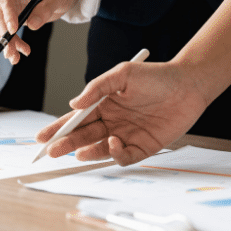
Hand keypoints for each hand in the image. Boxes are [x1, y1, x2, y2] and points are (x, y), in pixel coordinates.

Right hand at [0, 0, 86, 64]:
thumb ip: (47, 8)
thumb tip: (32, 25)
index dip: (8, 15)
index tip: (13, 31)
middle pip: (0, 14)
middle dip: (5, 35)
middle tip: (12, 53)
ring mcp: (7, 2)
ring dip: (6, 42)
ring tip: (16, 57)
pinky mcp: (9, 14)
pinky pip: (4, 30)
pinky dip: (10, 42)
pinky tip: (20, 50)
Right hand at [36, 60, 211, 165]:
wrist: (189, 85)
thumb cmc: (156, 76)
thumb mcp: (122, 74)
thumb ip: (96, 88)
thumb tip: (73, 104)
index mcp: (104, 105)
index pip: (76, 119)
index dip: (58, 128)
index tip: (42, 137)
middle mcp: (113, 122)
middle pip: (84, 136)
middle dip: (66, 144)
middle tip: (52, 151)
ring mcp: (127, 135)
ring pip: (100, 149)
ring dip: (87, 152)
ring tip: (78, 152)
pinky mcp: (144, 147)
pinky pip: (124, 156)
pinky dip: (114, 154)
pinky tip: (112, 143)